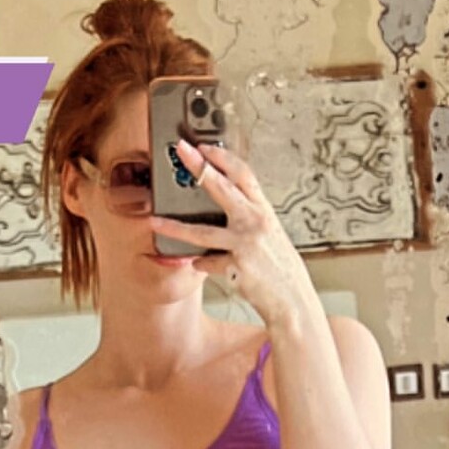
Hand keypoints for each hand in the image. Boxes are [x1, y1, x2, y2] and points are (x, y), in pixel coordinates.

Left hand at [154, 138, 312, 328]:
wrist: (293, 301)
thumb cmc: (282, 269)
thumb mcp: (272, 236)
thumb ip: (250, 219)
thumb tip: (226, 206)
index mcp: (265, 212)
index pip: (244, 175)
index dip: (223, 158)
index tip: (205, 147)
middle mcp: (255, 223)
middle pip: (222, 188)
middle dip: (198, 167)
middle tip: (181, 152)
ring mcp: (245, 245)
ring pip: (201, 232)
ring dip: (175, 227)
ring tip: (155, 223)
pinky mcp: (235, 268)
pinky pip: (207, 264)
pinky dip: (202, 265)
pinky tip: (200, 266)